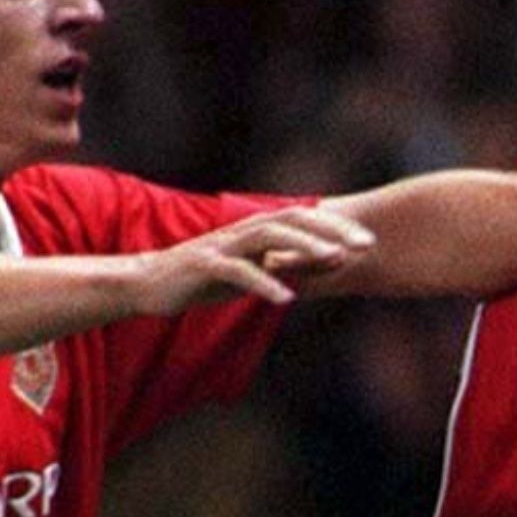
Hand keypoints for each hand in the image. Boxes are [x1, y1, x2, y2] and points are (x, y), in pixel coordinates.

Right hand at [135, 206, 377, 312]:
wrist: (148, 285)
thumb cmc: (205, 279)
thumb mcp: (255, 272)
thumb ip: (292, 264)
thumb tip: (337, 259)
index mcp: (254, 230)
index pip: (303, 219)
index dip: (336, 227)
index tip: (368, 241)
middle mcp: (241, 231)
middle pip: (292, 219)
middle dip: (330, 231)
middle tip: (364, 245)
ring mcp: (221, 245)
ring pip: (268, 237)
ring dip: (303, 247)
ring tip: (334, 259)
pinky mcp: (203, 265)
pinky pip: (237, 271)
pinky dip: (263, 282)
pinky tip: (285, 297)